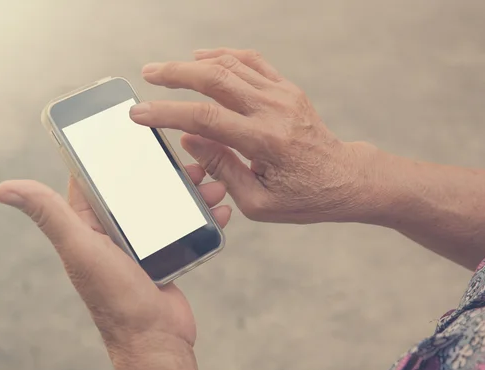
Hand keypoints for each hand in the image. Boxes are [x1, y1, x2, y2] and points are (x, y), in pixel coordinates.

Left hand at [0, 164, 229, 369]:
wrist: (155, 339)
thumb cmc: (116, 299)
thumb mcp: (82, 249)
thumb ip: (49, 215)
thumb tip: (3, 189)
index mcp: (88, 226)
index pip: (94, 180)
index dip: (108, 155)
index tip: (128, 132)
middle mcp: (113, 232)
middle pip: (138, 188)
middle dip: (162, 172)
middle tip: (185, 160)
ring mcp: (142, 243)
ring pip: (166, 204)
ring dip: (189, 192)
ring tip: (211, 183)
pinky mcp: (166, 254)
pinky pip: (184, 226)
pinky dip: (202, 216)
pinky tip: (220, 210)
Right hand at [131, 48, 380, 223]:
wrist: (344, 178)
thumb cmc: (303, 196)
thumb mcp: (258, 200)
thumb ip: (222, 167)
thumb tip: (189, 138)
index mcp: (265, 142)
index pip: (205, 118)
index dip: (167, 113)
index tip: (140, 113)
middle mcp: (273, 110)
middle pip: (215, 78)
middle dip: (175, 74)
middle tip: (147, 74)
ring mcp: (283, 95)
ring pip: (232, 64)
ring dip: (195, 63)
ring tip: (167, 70)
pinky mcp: (288, 89)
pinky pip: (252, 62)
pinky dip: (224, 56)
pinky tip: (204, 59)